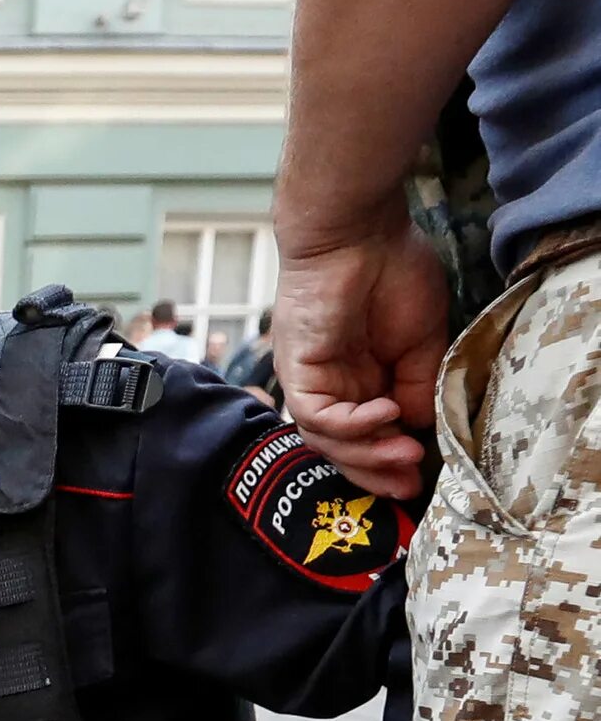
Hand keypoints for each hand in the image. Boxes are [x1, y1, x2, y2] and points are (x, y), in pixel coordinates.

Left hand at [272, 212, 450, 499]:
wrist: (360, 231)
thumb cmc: (393, 272)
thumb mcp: (421, 340)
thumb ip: (418, 385)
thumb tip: (422, 427)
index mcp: (359, 379)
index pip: (366, 436)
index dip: (389, 461)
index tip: (420, 479)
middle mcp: (331, 385)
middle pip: (341, 447)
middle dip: (375, 471)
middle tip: (408, 489)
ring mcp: (311, 379)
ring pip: (327, 438)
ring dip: (367, 453)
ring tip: (405, 456)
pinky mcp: (297, 369)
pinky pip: (317, 414)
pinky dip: (351, 423)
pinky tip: (385, 413)